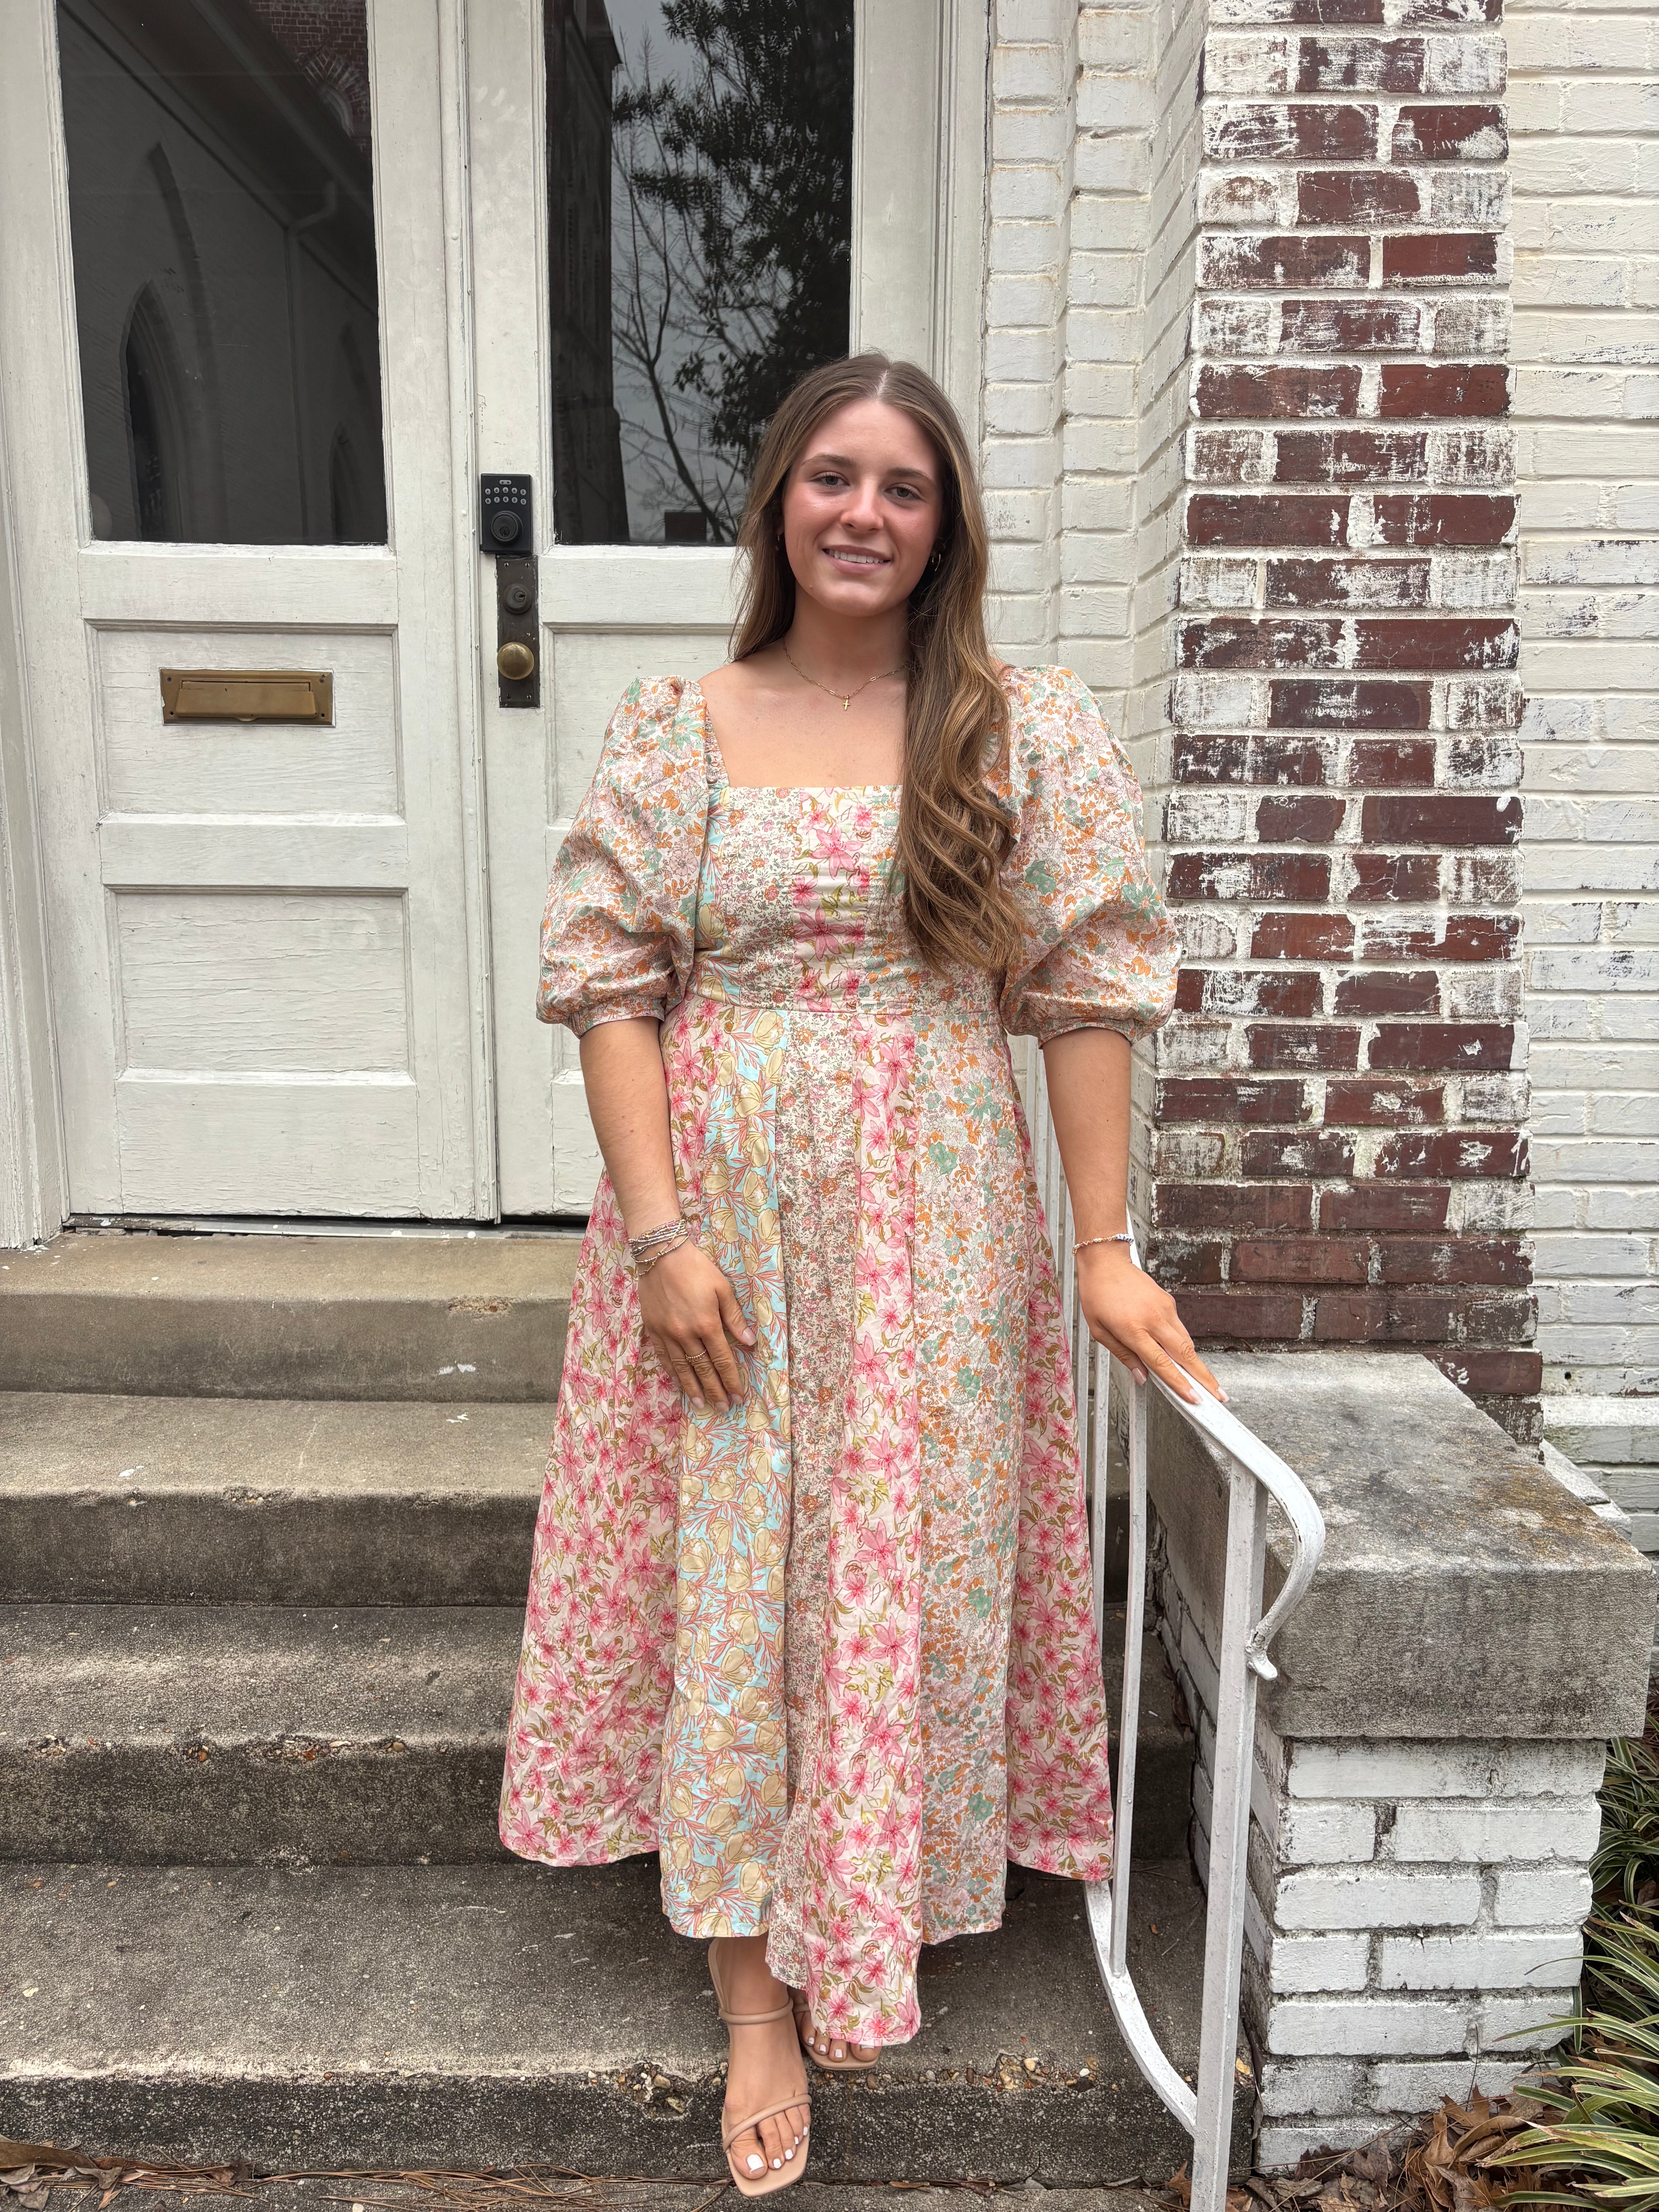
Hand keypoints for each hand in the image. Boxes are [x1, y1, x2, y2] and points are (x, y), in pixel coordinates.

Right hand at [636, 1239, 755, 1409]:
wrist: (660, 1255)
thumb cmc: (696, 1268)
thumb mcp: (722, 1288)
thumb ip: (735, 1318)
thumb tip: (750, 1343)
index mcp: (707, 1324)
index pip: (722, 1360)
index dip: (732, 1380)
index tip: (739, 1395)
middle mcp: (686, 1334)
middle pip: (703, 1369)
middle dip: (715, 1390)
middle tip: (724, 1407)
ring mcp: (667, 1334)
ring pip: (682, 1368)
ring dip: (693, 1388)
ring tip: (701, 1403)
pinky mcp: (652, 1329)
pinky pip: (664, 1357)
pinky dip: (673, 1373)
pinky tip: (679, 1383)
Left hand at [1076, 1243, 1224, 1406]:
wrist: (1106, 1261)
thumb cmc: (1097, 1294)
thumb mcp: (1099, 1330)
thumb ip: (1123, 1355)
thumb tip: (1142, 1376)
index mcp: (1133, 1329)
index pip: (1162, 1363)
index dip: (1180, 1384)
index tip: (1194, 1398)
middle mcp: (1154, 1318)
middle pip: (1185, 1354)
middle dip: (1204, 1378)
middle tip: (1218, 1396)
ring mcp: (1165, 1309)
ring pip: (1186, 1342)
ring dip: (1197, 1363)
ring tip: (1206, 1383)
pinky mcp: (1169, 1302)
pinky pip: (1180, 1329)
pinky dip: (1183, 1345)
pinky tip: (1182, 1356)